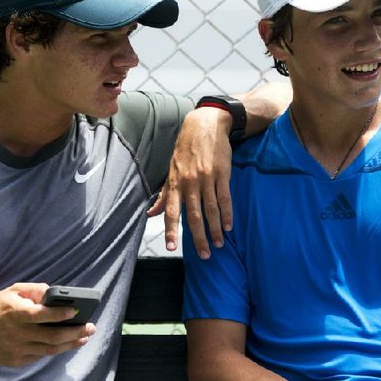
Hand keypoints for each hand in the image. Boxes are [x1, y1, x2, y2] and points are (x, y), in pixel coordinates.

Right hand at [0, 282, 95, 366]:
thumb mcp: (12, 292)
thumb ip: (34, 291)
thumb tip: (54, 294)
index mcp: (16, 313)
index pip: (42, 315)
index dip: (61, 315)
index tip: (76, 312)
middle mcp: (18, 333)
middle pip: (53, 336)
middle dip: (75, 332)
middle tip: (90, 327)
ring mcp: (18, 349)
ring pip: (50, 350)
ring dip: (70, 344)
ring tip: (84, 338)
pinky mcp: (17, 361)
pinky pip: (40, 356)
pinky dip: (55, 350)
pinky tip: (66, 344)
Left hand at [148, 106, 232, 258]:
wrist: (205, 125)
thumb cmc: (186, 149)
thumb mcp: (171, 170)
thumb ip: (163, 194)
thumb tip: (151, 213)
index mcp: (175, 183)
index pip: (171, 211)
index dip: (171, 230)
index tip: (171, 247)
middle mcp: (190, 182)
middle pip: (194, 216)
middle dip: (199, 238)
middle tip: (205, 255)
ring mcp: (207, 178)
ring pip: (211, 210)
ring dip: (216, 230)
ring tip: (219, 244)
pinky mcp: (222, 173)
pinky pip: (225, 198)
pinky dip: (227, 214)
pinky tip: (229, 226)